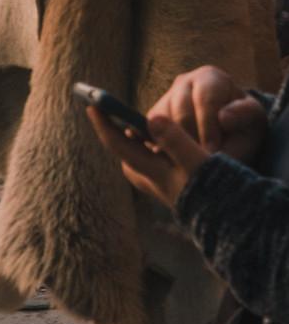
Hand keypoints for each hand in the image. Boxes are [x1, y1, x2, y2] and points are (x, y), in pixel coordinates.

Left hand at [85, 105, 208, 208]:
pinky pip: (148, 162)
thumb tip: (152, 118)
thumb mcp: (197, 161)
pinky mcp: (168, 187)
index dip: (103, 121)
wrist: (231, 220)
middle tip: (107, 111)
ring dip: (132, 140)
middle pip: (123, 150)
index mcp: (150, 172)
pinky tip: (155, 141)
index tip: (92, 103)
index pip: (117, 143)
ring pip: (136, 157)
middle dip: (115, 131)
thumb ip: (175, 140)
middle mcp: (149, 181)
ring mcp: (158, 186)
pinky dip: (147, 149)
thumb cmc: (215, 188)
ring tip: (131, 123)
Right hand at [149, 66, 266, 160]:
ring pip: (163, 121)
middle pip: (180, 109)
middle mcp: (184, 82)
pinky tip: (178, 161)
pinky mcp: (153, 117)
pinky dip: (163, 148)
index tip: (213, 150)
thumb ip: (244, 115)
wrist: (226, 141)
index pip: (206, 97)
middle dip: (191, 138)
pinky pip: (151, 132)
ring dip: (177, 145)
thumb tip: (224, 117)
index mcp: (211, 78)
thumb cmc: (242, 129)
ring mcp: (166, 98)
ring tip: (192, 163)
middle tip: (201, 161)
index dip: (208, 125)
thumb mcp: (253, 122)